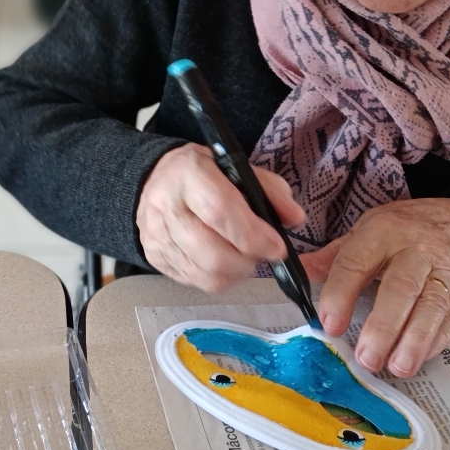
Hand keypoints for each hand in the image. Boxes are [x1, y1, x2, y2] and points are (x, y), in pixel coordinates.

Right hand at [136, 144, 304, 292]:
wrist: (154, 179)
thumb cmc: (203, 173)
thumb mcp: (237, 167)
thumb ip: (270, 190)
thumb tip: (295, 219)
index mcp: (188, 174)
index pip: (220, 212)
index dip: (253, 236)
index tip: (277, 247)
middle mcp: (166, 207)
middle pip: (212, 254)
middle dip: (248, 260)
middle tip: (260, 251)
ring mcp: (156, 236)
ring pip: (206, 275)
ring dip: (235, 272)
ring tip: (242, 255)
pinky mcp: (154, 257)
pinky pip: (195, 282)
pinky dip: (217, 277)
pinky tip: (222, 260)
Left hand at [300, 197, 449, 377]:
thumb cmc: (406, 230)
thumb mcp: (368, 230)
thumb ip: (335, 256)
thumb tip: (297, 271)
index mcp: (383, 231)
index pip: (356, 263)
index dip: (340, 294)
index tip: (329, 325)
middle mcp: (416, 249)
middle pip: (400, 288)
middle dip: (382, 326)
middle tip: (366, 358)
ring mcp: (444, 271)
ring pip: (430, 306)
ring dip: (413, 340)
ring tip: (396, 367)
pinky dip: (435, 341)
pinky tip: (419, 358)